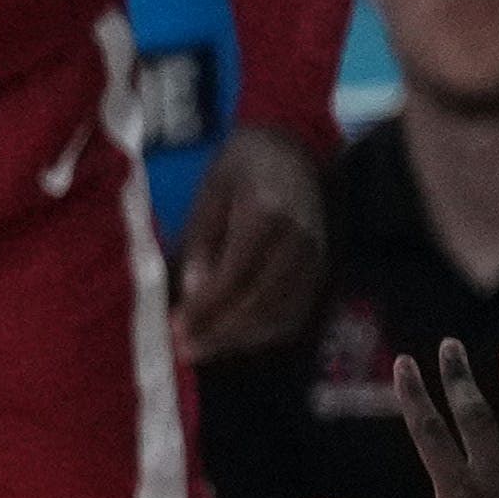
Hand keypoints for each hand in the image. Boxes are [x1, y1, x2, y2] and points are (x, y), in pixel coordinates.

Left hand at [177, 125, 325, 356]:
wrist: (294, 148)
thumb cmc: (243, 167)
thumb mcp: (210, 191)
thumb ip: (203, 240)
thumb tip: (194, 292)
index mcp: (268, 213)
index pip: (238, 272)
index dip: (208, 306)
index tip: (177, 327)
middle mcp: (299, 240)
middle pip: (262, 300)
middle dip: (221, 332)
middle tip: (186, 349)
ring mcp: (316, 257)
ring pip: (281, 313)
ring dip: (241, 339)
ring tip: (203, 349)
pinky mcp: (321, 270)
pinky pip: (296, 312)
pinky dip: (264, 333)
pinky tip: (235, 339)